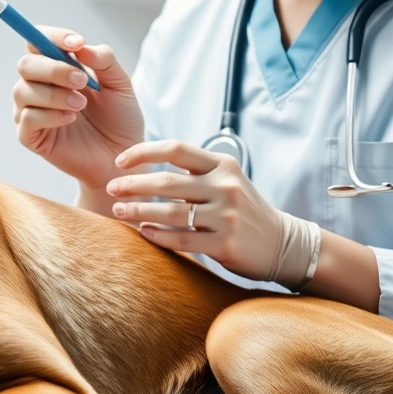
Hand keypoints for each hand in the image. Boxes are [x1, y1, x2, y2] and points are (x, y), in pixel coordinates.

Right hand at [12, 27, 142, 191]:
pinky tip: (70, 119)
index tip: (76, 43)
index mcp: (57, 67)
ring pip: (23, 90)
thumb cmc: (119, 119)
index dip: (52, 36)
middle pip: (26, 64)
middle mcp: (39, 85)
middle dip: (54, 68)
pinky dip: (49, 115)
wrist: (122, 157)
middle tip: (82, 81)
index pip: (38, 40)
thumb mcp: (120, 84)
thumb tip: (81, 46)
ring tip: (81, 105)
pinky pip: (27, 118)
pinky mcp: (30, 136)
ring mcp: (31, 110)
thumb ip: (104, 60)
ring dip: (54, 94)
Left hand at [106, 139, 301, 286]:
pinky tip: (143, 232)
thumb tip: (146, 166)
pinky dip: (158, 235)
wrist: (282, 243)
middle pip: (166, 181)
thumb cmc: (244, 209)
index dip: (143, 152)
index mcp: (222, 164)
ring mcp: (226, 216)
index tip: (119, 161)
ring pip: (170, 212)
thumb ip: (195, 171)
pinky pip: (182, 239)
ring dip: (138, 210)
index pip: (175, 149)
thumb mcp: (227, 179)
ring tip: (118, 211)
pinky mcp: (225, 244)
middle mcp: (224, 186)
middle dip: (132, 184)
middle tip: (110, 188)